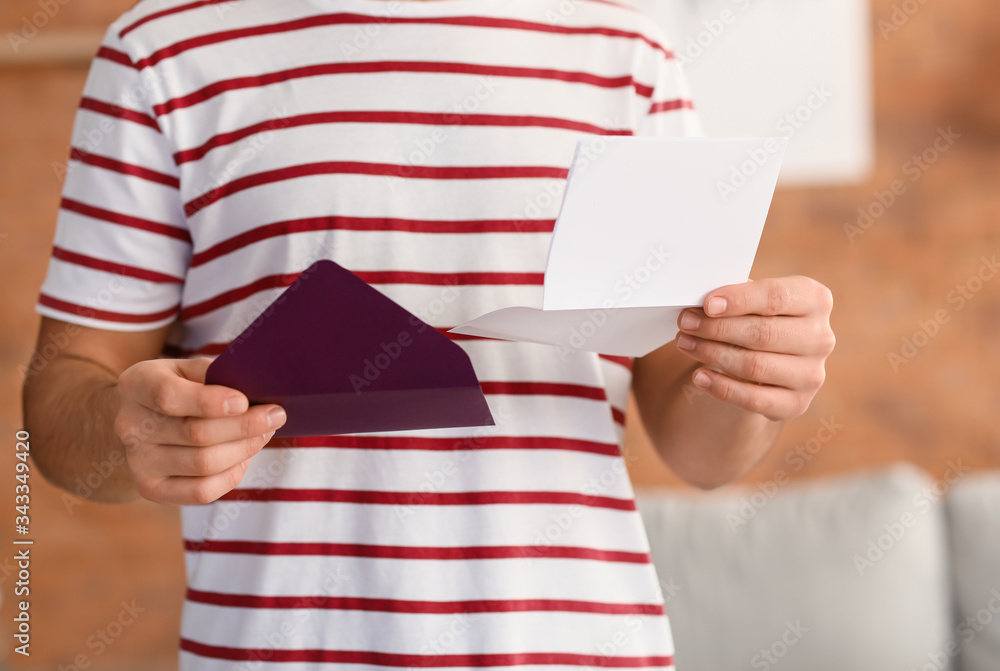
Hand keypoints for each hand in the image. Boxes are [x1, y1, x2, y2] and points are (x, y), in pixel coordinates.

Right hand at [113, 357, 285, 504]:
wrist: (143, 419)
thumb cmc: (178, 387)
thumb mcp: (188, 368)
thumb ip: (215, 375)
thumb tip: (257, 392)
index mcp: (136, 385)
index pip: (169, 396)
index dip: (210, 401)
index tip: (244, 402)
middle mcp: (130, 425)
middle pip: (196, 433)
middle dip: (244, 426)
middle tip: (275, 416)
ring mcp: (137, 461)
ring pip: (203, 463)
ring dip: (244, 449)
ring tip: (264, 434)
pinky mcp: (150, 488)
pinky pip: (201, 492)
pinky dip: (231, 475)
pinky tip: (244, 457)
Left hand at [675, 276, 834, 420]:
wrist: (769, 359)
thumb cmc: (757, 318)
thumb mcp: (751, 300)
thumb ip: (735, 298)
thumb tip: (702, 306)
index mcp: (815, 300)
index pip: (776, 297)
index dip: (738, 300)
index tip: (707, 304)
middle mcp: (821, 337)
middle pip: (762, 333)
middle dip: (716, 329)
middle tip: (685, 323)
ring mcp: (812, 374)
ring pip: (755, 366)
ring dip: (712, 354)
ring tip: (685, 343)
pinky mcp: (798, 403)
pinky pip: (754, 399)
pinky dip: (722, 388)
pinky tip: (699, 377)